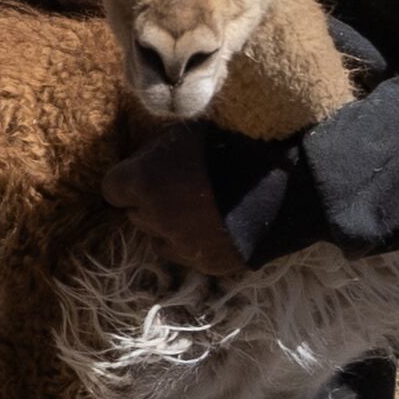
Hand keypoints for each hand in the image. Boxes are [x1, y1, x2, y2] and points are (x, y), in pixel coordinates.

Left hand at [107, 125, 248, 276]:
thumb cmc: (232, 144)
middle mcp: (154, 217)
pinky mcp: (207, 265)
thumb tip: (143, 164)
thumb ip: (155, 154)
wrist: (286, 182)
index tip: (144, 176)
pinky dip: (195, 244)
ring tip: (199, 210)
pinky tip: (217, 227)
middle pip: (136, 214)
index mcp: (143, 182)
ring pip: (158, 238)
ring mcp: (181, 245)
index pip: (112, 188)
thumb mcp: (185, 133)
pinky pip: (188, 256)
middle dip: (150, 203)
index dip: (127, 182)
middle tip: (178, 189)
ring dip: (169, 227)